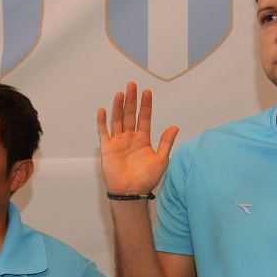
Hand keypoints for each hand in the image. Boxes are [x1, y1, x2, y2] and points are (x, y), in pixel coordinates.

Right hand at [96, 81, 177, 195]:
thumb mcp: (161, 160)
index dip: (146, 105)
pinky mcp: (107, 148)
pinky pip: (103, 132)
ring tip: (120, 93)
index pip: (144, 118)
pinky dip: (102, 121)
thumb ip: (166, 142)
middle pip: (130, 115)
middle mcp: (130, 138)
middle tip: (132, 85)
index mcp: (143, 139)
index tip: (147, 92)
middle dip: (131, 100)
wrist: (131, 192)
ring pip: (117, 119)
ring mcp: (118, 142)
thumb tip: (175, 127)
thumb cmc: (146, 179)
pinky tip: (103, 110)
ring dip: (118, 107)